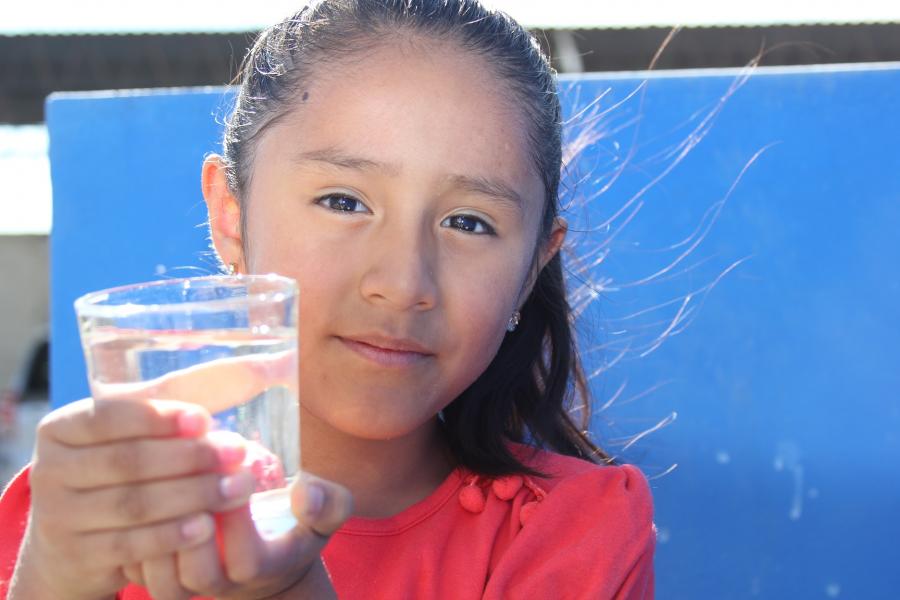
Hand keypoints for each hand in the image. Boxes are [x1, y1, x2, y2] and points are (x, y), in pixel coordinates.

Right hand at [9, 398, 255, 599]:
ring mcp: (58, 517)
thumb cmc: (122, 464)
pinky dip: (171, 535)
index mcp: (62, 427)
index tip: (204, 420)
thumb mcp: (142, 426)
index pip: (108, 416)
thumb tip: (265, 364)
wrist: (74, 540)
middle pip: (127, 461)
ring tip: (236, 488)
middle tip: (237, 453)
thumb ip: (191, 393)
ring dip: (192, 495)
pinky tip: (206, 526)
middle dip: (189, 457)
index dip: (158, 418)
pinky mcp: (76, 556)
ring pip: (133, 504)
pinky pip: (129, 545)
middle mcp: (50, 470)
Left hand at [126, 474, 352, 599]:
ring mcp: (184, 588)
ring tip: (161, 480)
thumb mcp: (326, 514)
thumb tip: (306, 491)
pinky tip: (140, 491)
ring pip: (158, 577)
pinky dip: (131, 532)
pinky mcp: (154, 577)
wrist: (265, 564)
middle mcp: (222, 588)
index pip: (247, 560)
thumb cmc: (294, 526)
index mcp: (264, 569)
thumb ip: (328, 502)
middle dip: (192, 523)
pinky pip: (133, 567)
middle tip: (190, 474)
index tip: (234, 472)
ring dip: (156, 529)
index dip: (237, 520)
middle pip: (196, 573)